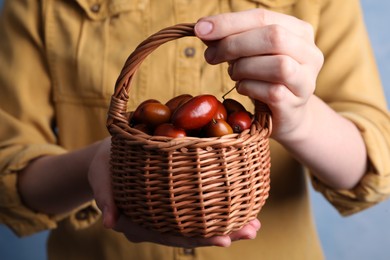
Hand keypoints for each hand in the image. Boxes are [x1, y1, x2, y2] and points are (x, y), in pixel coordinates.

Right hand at [88, 137, 260, 246]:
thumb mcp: (101, 177)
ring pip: (200, 222)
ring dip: (228, 223)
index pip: (172, 234)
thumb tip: (108, 221)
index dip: (198, 238)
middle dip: (223, 234)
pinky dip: (220, 206)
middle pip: (192, 232)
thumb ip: (105, 197)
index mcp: (140, 223)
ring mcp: (168, 212)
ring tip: (254, 223)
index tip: (224, 240)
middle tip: (251, 231)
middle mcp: (158, 221)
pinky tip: (240, 203)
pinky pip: (199, 207)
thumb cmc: (106, 165)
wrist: (111, 157)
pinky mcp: (176, 199)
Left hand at [194, 9, 323, 142]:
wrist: (286, 116)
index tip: (200, 29)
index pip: (263, 17)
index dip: (230, 22)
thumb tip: (203, 28)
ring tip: (233, 74)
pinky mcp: (296, 103)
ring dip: (244, 68)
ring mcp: (306, 80)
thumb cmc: (265, 79)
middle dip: (234, 44)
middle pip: (274, 37)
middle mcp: (310, 53)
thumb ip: (231, 39)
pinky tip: (242, 88)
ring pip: (278, 65)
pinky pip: (272, 92)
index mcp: (299, 31)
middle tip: (211, 56)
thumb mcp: (249, 53)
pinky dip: (249, 87)